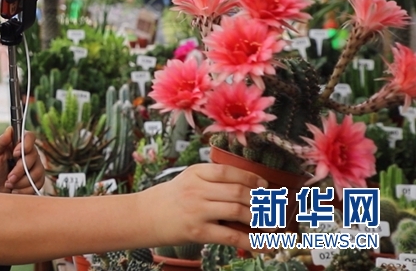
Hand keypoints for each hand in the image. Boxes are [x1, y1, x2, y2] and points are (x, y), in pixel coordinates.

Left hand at [0, 127, 44, 194]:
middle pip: (33, 157)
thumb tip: (9, 129)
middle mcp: (28, 153)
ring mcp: (34, 167)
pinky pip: (37, 184)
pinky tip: (15, 189)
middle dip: (19, 170)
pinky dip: (24, 189)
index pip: (30, 137)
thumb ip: (0, 141)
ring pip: (37, 172)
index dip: (25, 145)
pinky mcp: (37, 180)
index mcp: (18, 144)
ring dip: (21, 181)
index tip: (14, 154)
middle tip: (8, 177)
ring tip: (9, 184)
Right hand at [139, 163, 266, 251]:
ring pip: (238, 211)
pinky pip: (231, 236)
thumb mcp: (187, 181)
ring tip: (270, 224)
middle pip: (239, 192)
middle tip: (274, 207)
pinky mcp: (197, 231)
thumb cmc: (170, 199)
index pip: (229, 171)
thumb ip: (212, 181)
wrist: (144, 217)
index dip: (251, 178)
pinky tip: (264, 245)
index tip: (264, 185)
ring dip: (260, 219)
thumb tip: (249, 188)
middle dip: (262, 201)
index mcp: (195, 173)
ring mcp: (197, 210)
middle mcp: (196, 189)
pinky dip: (252, 242)